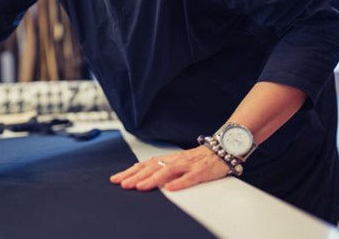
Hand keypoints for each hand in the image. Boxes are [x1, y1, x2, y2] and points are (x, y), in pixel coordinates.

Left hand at [110, 145, 229, 191]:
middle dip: (136, 176)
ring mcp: (188, 165)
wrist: (222, 149)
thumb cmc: (199, 159)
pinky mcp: (201, 171)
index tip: (116, 179)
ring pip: (167, 171)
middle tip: (123, 184)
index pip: (145, 164)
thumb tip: (142, 174)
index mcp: (169, 159)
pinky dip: (180, 183)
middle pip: (152, 167)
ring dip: (152, 179)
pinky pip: (190, 177)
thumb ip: (162, 168)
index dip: (130, 171)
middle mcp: (175, 160)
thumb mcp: (178, 162)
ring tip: (140, 187)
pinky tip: (170, 189)